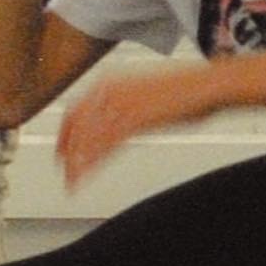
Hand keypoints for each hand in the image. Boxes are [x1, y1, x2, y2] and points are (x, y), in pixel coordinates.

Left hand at [55, 63, 220, 188]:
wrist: (205, 85)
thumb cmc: (183, 90)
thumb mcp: (144, 94)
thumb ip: (124, 105)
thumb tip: (116, 120)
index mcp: (109, 82)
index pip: (74, 111)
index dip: (65, 134)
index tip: (61, 152)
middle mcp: (109, 91)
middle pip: (75, 126)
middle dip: (66, 152)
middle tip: (64, 173)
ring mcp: (120, 106)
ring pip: (86, 139)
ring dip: (76, 164)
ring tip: (72, 183)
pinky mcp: (134, 120)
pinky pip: (104, 146)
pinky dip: (90, 164)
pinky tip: (85, 177)